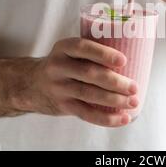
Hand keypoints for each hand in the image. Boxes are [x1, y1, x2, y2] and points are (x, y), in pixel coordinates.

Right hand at [12, 38, 138, 126]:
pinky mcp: (63, 106)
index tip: (123, 61)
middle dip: (115, 82)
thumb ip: (92, 53)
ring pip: (89, 95)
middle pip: (89, 74)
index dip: (103, 54)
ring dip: (114, 100)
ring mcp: (59, 88)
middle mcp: (58, 67)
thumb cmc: (63, 64)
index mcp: (63, 48)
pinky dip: (107, 118)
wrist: (31, 84)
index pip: (83, 48)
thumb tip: (133, 57)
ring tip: (133, 102)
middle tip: (133, 87)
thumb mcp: (69, 51)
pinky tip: (122, 118)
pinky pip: (86, 114)